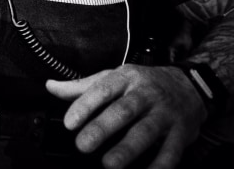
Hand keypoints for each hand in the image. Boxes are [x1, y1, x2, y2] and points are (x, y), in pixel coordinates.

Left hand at [46, 64, 206, 168]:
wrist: (188, 85)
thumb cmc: (142, 83)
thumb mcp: (113, 78)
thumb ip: (81, 86)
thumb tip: (51, 87)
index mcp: (125, 78)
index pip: (102, 90)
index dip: (85, 106)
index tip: (69, 123)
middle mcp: (145, 94)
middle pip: (123, 111)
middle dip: (102, 129)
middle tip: (82, 145)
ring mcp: (164, 114)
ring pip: (146, 132)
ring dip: (127, 149)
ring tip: (109, 164)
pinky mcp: (181, 133)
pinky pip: (171, 151)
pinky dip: (159, 165)